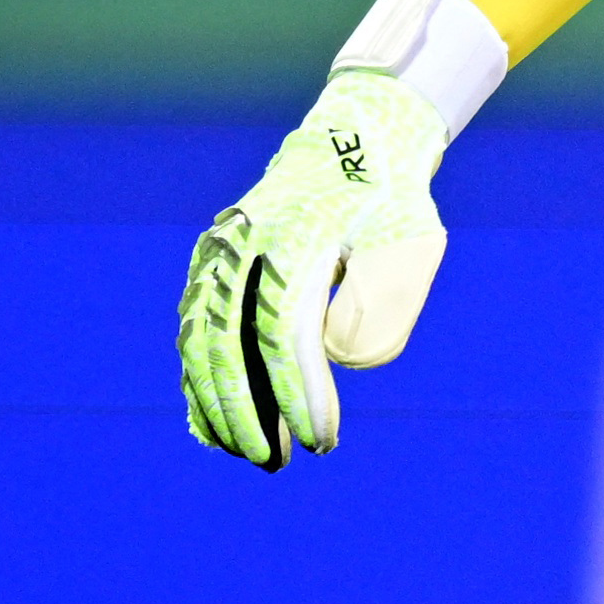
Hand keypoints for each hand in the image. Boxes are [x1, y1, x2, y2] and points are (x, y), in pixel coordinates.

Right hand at [177, 70, 450, 469]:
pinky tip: (213, 427)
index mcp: (293, 240)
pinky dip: (199, 381)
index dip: (299, 393)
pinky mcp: (208, 266)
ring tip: (248, 453)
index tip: (320, 440)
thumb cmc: (389, 202)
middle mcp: (242, 246)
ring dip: (218, 404)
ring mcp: (217, 255)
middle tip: (276, 461)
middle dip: (248, 411)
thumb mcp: (409, 240)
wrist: (353, 141)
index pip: (286, 335)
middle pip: (227, 345)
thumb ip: (386, 298)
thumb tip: (342, 359)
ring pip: (201, 344)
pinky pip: (194, 333)